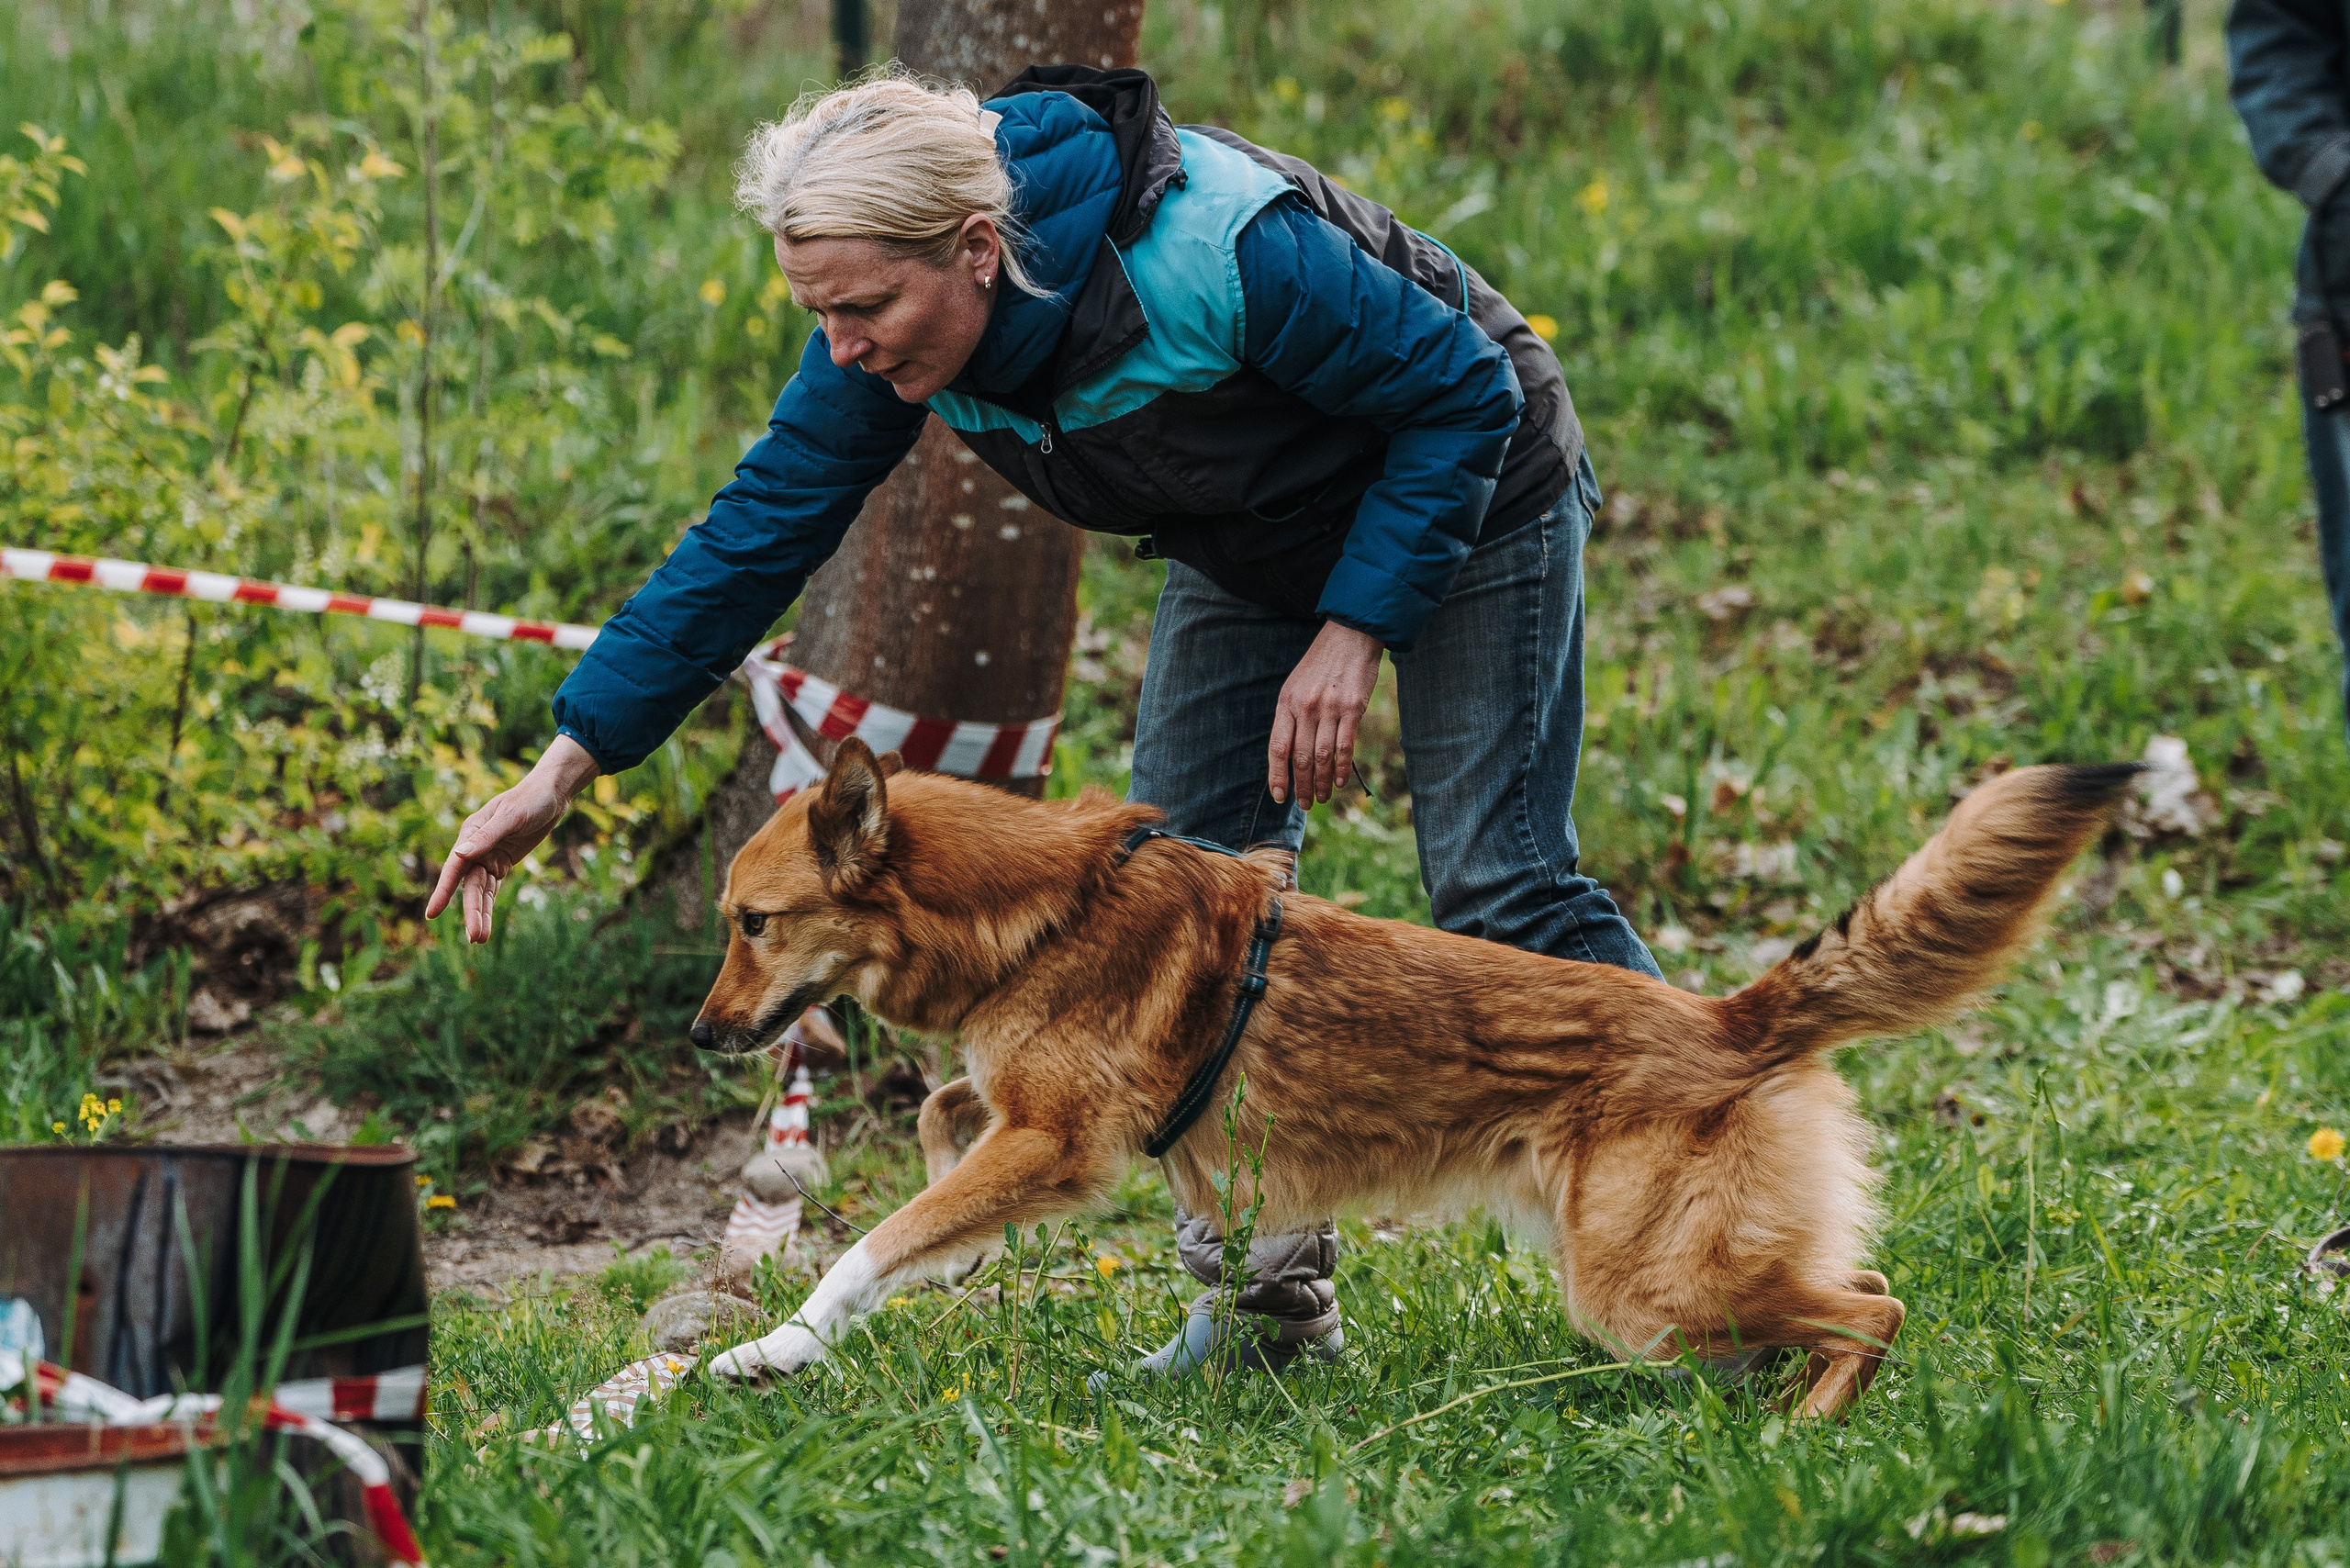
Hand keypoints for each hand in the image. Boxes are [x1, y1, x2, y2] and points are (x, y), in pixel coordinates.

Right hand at [424, 735, 599, 942]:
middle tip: (475, 938)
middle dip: (471, 911)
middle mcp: (475, 848)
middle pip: (470, 886)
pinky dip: (489, 905)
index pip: (455, 868)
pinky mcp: (503, 862)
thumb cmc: (530, 800)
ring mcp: (489, 856)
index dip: (443, 892)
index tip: (431, 914)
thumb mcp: (511, 816)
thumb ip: (486, 836)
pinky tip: (486, 924)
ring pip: (481, 891)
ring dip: (480, 913)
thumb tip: (460, 854)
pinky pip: (493, 888)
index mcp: (471, 834)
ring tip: (479, 939)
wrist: (551, 794)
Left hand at [1268, 621, 1383, 806]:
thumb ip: (1291, 717)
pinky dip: (1341, 768)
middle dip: (1301, 786)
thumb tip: (1288, 754)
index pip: (1278, 748)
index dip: (1277, 776)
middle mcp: (1305, 708)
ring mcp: (1330, 709)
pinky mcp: (1353, 709)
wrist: (1349, 637)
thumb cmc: (1320, 665)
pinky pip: (1345, 746)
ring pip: (1323, 757)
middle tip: (1305, 804)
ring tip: (1321, 798)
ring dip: (1321, 783)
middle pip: (1301, 758)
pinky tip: (1339, 783)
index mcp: (1286, 703)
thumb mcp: (1295, 686)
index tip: (1279, 796)